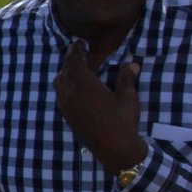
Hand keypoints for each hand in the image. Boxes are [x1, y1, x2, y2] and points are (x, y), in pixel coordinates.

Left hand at [54, 40, 145, 171]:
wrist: (113, 148)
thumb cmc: (123, 121)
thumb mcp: (128, 97)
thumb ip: (126, 79)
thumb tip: (132, 64)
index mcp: (85, 85)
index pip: (73, 61)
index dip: (75, 49)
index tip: (79, 43)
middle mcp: (70, 93)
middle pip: (64, 70)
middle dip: (71, 60)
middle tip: (79, 54)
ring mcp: (66, 106)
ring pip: (59, 83)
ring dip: (66, 74)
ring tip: (77, 70)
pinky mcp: (66, 116)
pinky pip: (60, 96)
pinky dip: (64, 87)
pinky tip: (75, 90)